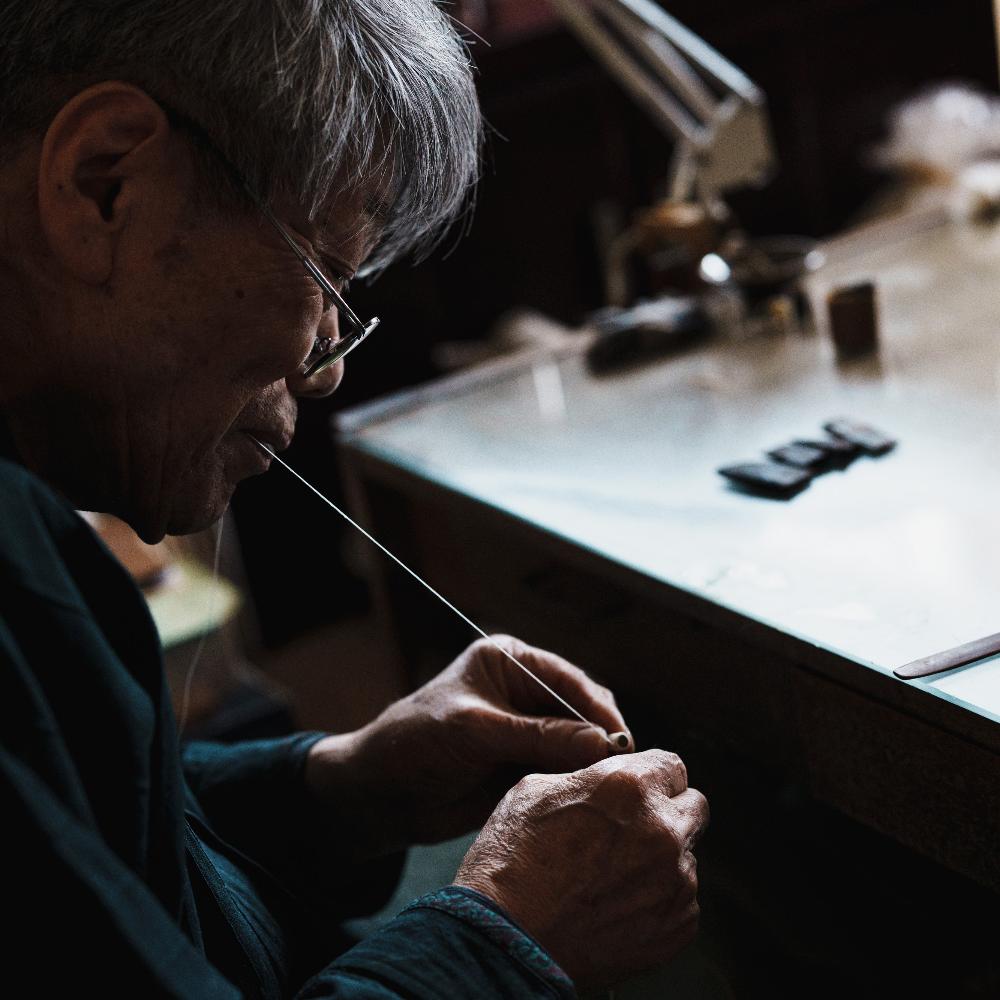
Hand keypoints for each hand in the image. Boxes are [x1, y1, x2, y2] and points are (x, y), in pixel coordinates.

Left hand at [305, 635, 629, 853]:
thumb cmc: (415, 742)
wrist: (380, 794)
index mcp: (511, 662)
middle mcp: (525, 692)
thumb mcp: (476, 731)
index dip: (597, 710)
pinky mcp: (526, 767)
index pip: (568, 680)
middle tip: (622, 771)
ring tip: (609, 790)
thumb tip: (602, 743)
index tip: (621, 740)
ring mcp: (528, 731)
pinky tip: (586, 801)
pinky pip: (563, 774)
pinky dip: (575, 786)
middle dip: (600, 739)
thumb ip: (538, 735)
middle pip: (581, 713)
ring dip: (590, 766)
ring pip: (577, 746)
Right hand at [455, 750, 707, 991]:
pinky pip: (682, 900)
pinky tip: (617, 905)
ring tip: (611, 877)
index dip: (653, 775)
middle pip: (694, 806)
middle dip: (669, 811)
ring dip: (660, 859)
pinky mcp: (677, 926)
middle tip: (631, 829)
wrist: (509, 941)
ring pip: (686, 856)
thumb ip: (588, 777)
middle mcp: (662, 830)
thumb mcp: (536, 789)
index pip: (673, 765)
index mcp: (629, 787)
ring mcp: (675, 881)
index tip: (640, 789)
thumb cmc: (512, 861)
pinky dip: (658, 900)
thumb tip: (604, 779)